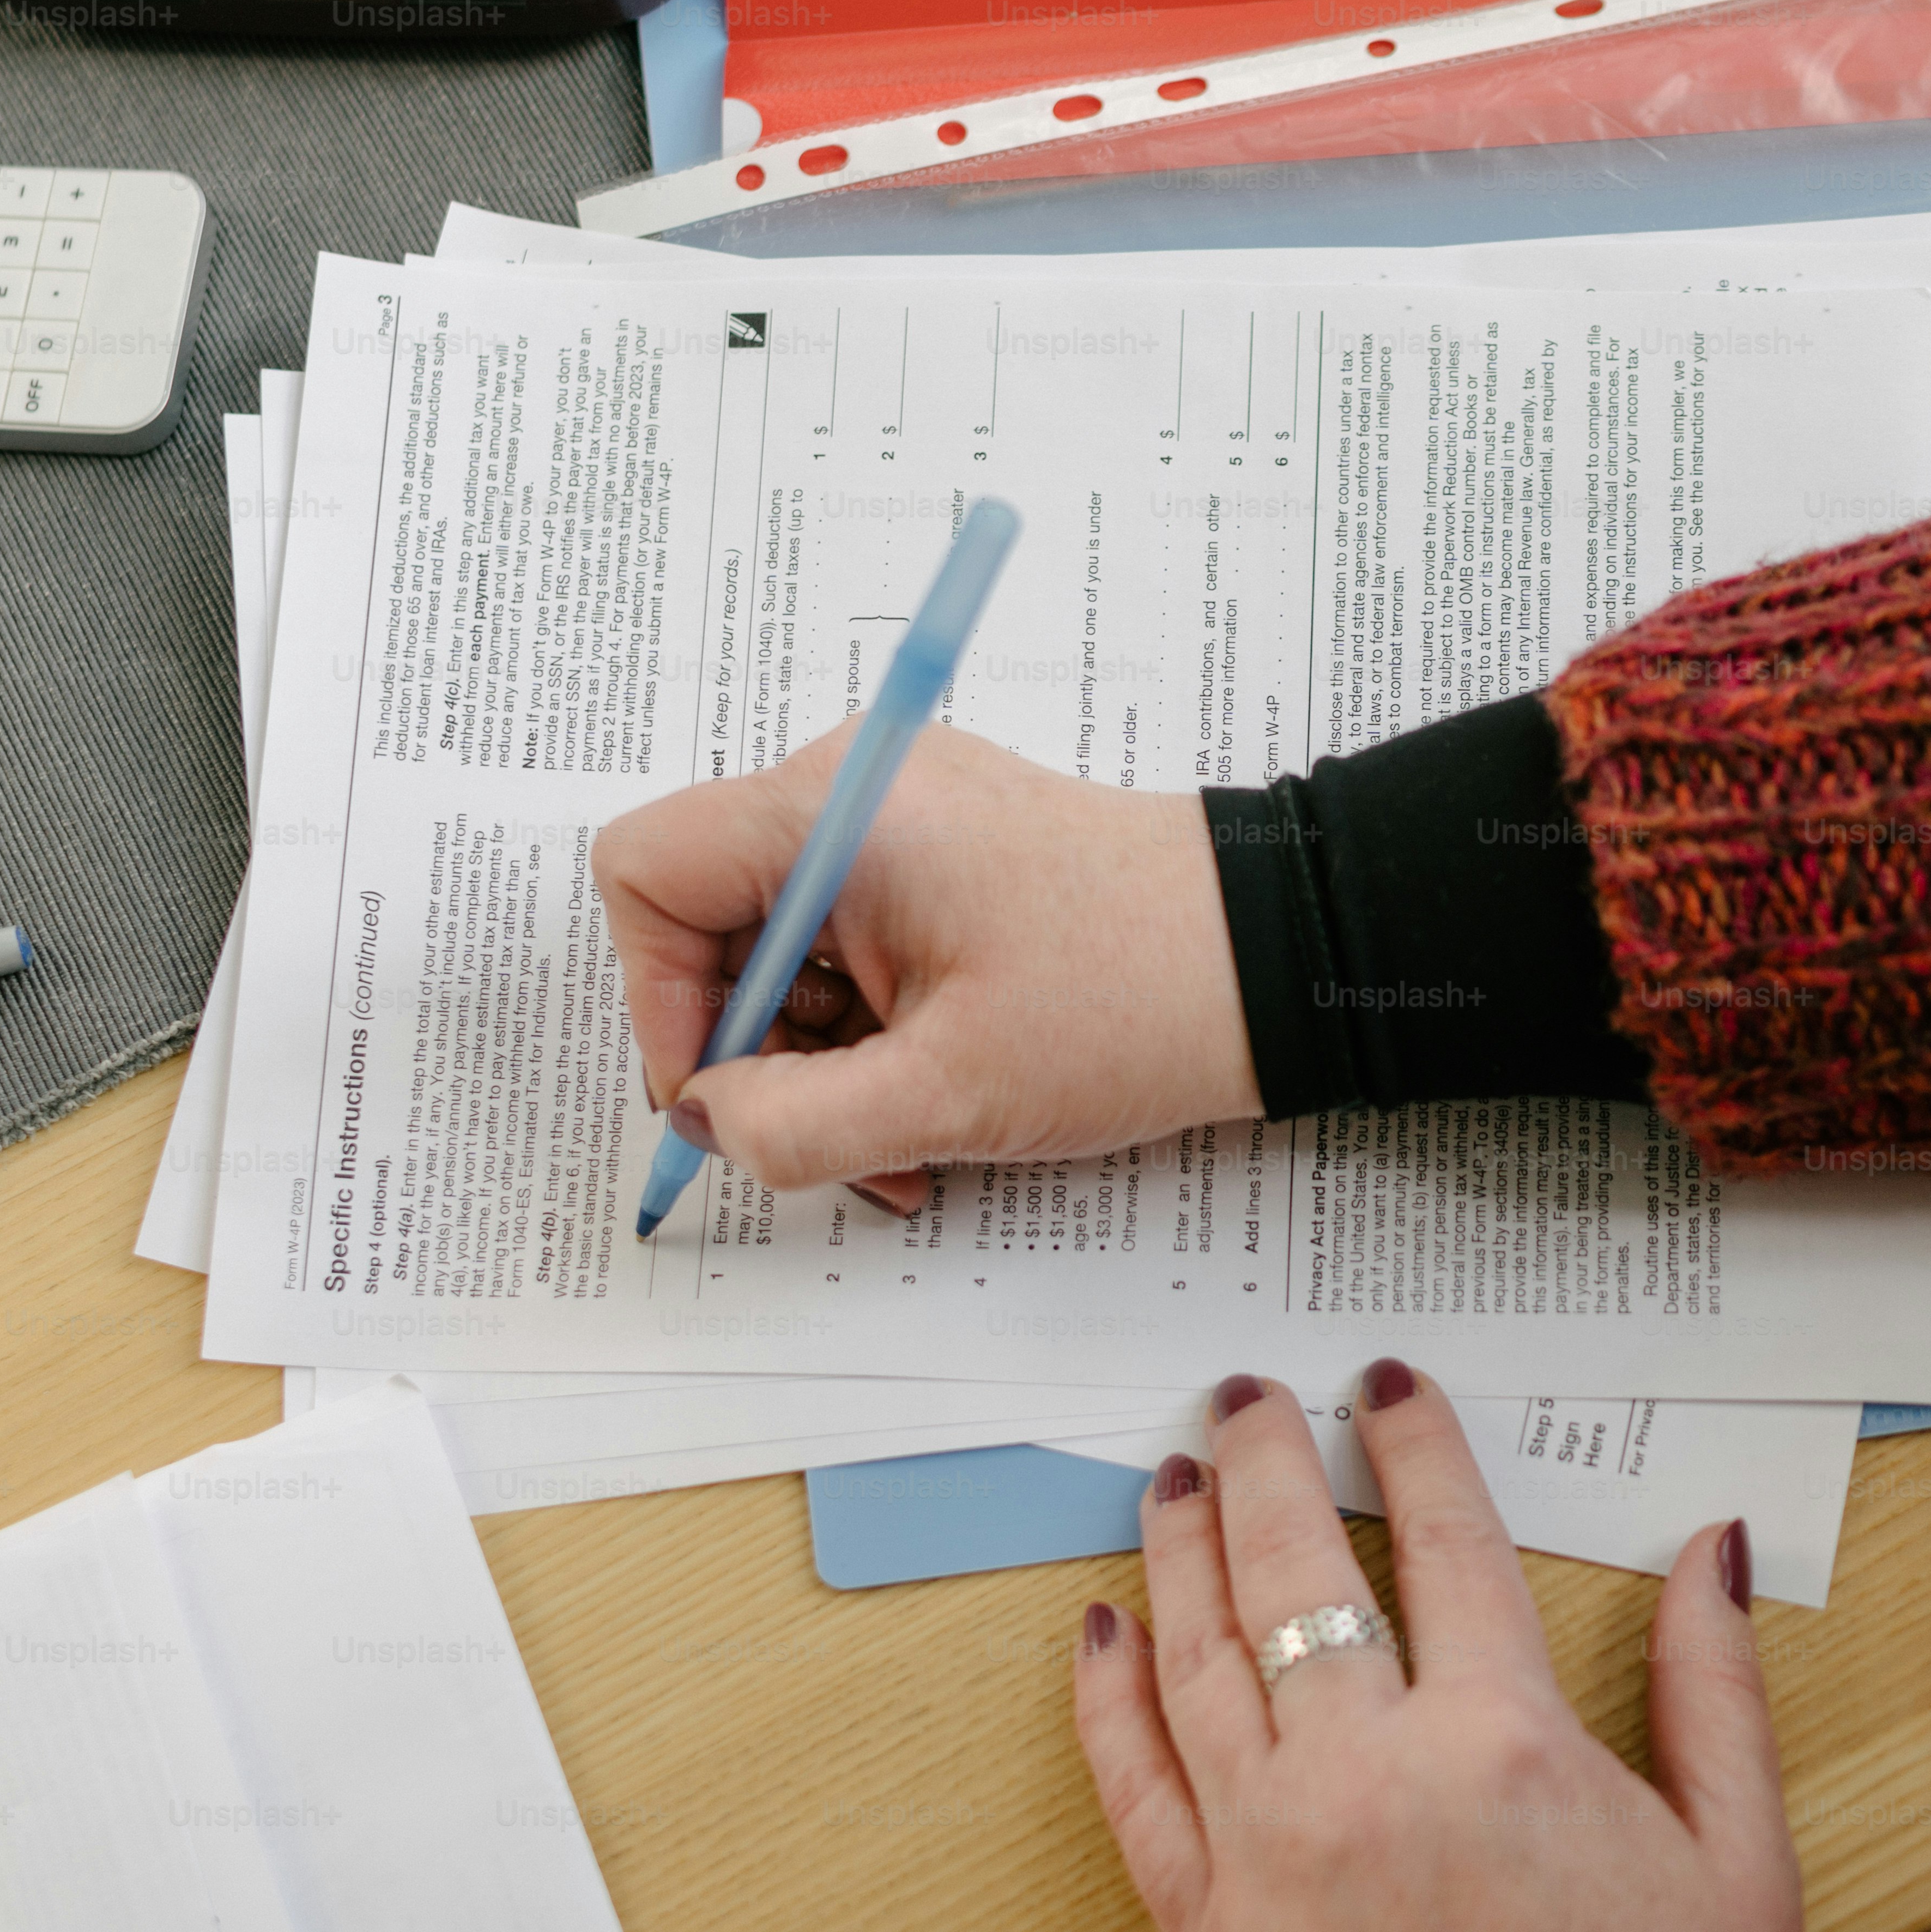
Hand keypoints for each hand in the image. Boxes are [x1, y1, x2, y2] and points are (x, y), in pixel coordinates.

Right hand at [590, 722, 1259, 1213]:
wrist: (1284, 962)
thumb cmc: (1135, 1001)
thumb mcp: (946, 1093)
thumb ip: (792, 1122)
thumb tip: (706, 1122)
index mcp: (835, 809)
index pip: (646, 872)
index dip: (659, 999)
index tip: (722, 1091)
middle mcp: (852, 791)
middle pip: (711, 921)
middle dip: (756, 1054)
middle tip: (826, 1140)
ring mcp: (899, 822)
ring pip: (784, 955)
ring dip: (821, 1067)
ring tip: (906, 1139)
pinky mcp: (941, 860)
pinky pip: (851, 951)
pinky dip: (870, 1039)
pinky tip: (931, 1102)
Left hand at [1075, 1364, 1802, 1931]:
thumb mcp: (1742, 1878)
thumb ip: (1719, 1696)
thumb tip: (1712, 1548)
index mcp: (1509, 1745)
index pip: (1445, 1534)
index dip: (1412, 1439)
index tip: (1385, 1384)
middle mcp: (1370, 1774)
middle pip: (1297, 1562)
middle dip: (1266, 1454)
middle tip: (1244, 1393)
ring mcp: (1271, 1850)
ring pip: (1199, 1650)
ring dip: (1180, 1545)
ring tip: (1175, 1476)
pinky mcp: (1205, 1929)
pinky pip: (1132, 1783)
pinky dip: (1105, 1695)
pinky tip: (1099, 1628)